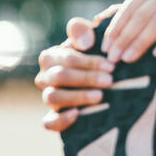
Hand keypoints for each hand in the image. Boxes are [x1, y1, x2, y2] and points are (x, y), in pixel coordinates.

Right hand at [34, 6, 117, 131]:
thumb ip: (84, 33)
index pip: (67, 58)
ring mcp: (48, 97)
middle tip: (109, 81)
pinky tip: (77, 114)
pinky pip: (49, 122)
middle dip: (86, 78)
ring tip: (99, 96)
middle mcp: (45, 77)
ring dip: (76, 96)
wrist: (99, 80)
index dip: (89, 62)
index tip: (110, 66)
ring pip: (53, 98)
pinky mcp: (52, 118)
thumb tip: (85, 42)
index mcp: (51, 57)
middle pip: (59, 77)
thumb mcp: (91, 41)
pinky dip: (60, 120)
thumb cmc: (93, 57)